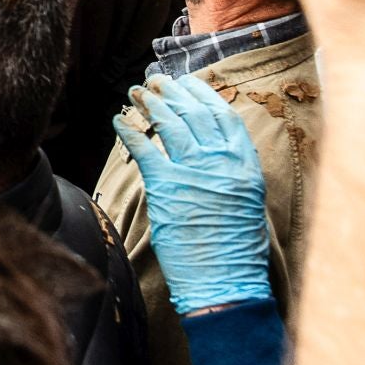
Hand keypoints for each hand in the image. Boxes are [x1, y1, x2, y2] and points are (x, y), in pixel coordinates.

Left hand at [114, 74, 270, 314]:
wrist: (225, 283)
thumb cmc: (236, 251)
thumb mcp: (246, 203)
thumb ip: (231, 173)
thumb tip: (214, 154)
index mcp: (245, 165)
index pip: (224, 116)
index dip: (204, 95)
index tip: (189, 83)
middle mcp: (221, 161)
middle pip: (193, 113)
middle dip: (172, 92)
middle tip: (156, 81)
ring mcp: (193, 171)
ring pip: (169, 123)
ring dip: (150, 103)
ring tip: (137, 91)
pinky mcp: (166, 186)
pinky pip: (143, 147)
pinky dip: (128, 130)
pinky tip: (119, 120)